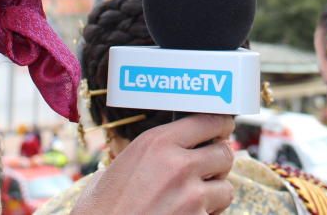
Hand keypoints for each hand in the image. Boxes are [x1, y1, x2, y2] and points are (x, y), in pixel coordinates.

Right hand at [70, 114, 235, 214]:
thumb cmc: (100, 209)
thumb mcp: (118, 167)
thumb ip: (149, 154)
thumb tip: (170, 149)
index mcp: (157, 143)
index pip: (210, 121)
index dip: (220, 127)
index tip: (222, 131)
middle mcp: (178, 164)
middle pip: (224, 154)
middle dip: (218, 164)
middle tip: (206, 172)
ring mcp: (190, 197)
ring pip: (225, 188)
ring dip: (214, 195)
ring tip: (191, 201)